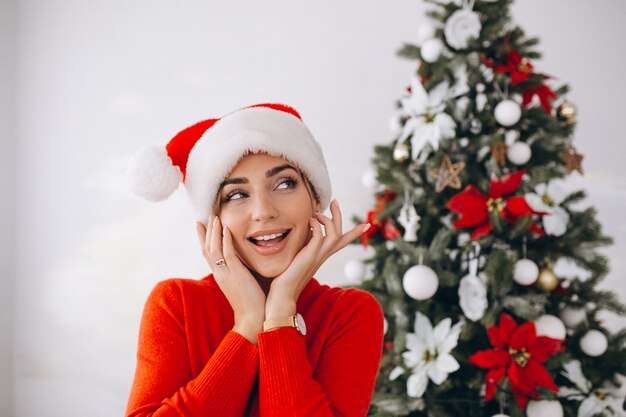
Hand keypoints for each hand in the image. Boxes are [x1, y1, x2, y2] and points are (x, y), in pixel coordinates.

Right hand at [196, 215, 265, 343]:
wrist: (253, 318)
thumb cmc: (252, 302)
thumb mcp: (243, 282)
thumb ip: (241, 270)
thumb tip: (247, 259)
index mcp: (221, 275)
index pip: (208, 253)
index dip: (204, 238)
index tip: (201, 224)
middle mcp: (220, 273)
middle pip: (207, 248)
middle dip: (206, 231)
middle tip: (205, 215)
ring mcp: (226, 274)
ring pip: (214, 249)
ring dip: (214, 231)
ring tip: (215, 217)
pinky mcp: (235, 275)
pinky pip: (227, 254)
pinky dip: (225, 241)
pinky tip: (226, 229)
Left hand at [265, 199, 369, 318]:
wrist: (283, 295)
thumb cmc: (286, 279)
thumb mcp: (297, 259)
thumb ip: (302, 248)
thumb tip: (300, 236)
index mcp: (322, 257)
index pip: (342, 242)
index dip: (354, 233)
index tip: (366, 224)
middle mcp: (323, 256)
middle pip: (340, 234)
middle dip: (339, 216)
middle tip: (334, 202)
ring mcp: (318, 256)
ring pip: (334, 233)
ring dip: (329, 219)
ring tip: (318, 211)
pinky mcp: (310, 255)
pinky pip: (319, 235)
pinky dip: (316, 225)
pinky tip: (308, 221)